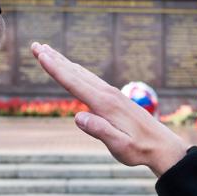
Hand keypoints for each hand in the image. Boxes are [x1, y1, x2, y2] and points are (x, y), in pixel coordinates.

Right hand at [31, 42, 188, 176]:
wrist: (161, 145)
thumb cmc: (139, 149)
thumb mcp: (120, 146)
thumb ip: (100, 131)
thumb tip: (78, 118)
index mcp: (104, 104)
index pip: (74, 83)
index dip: (55, 69)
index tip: (41, 55)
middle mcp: (107, 94)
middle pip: (75, 73)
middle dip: (54, 59)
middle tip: (35, 46)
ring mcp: (111, 94)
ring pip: (82, 74)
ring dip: (63, 62)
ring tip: (47, 51)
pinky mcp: (114, 97)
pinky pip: (90, 79)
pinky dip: (76, 71)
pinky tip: (71, 69)